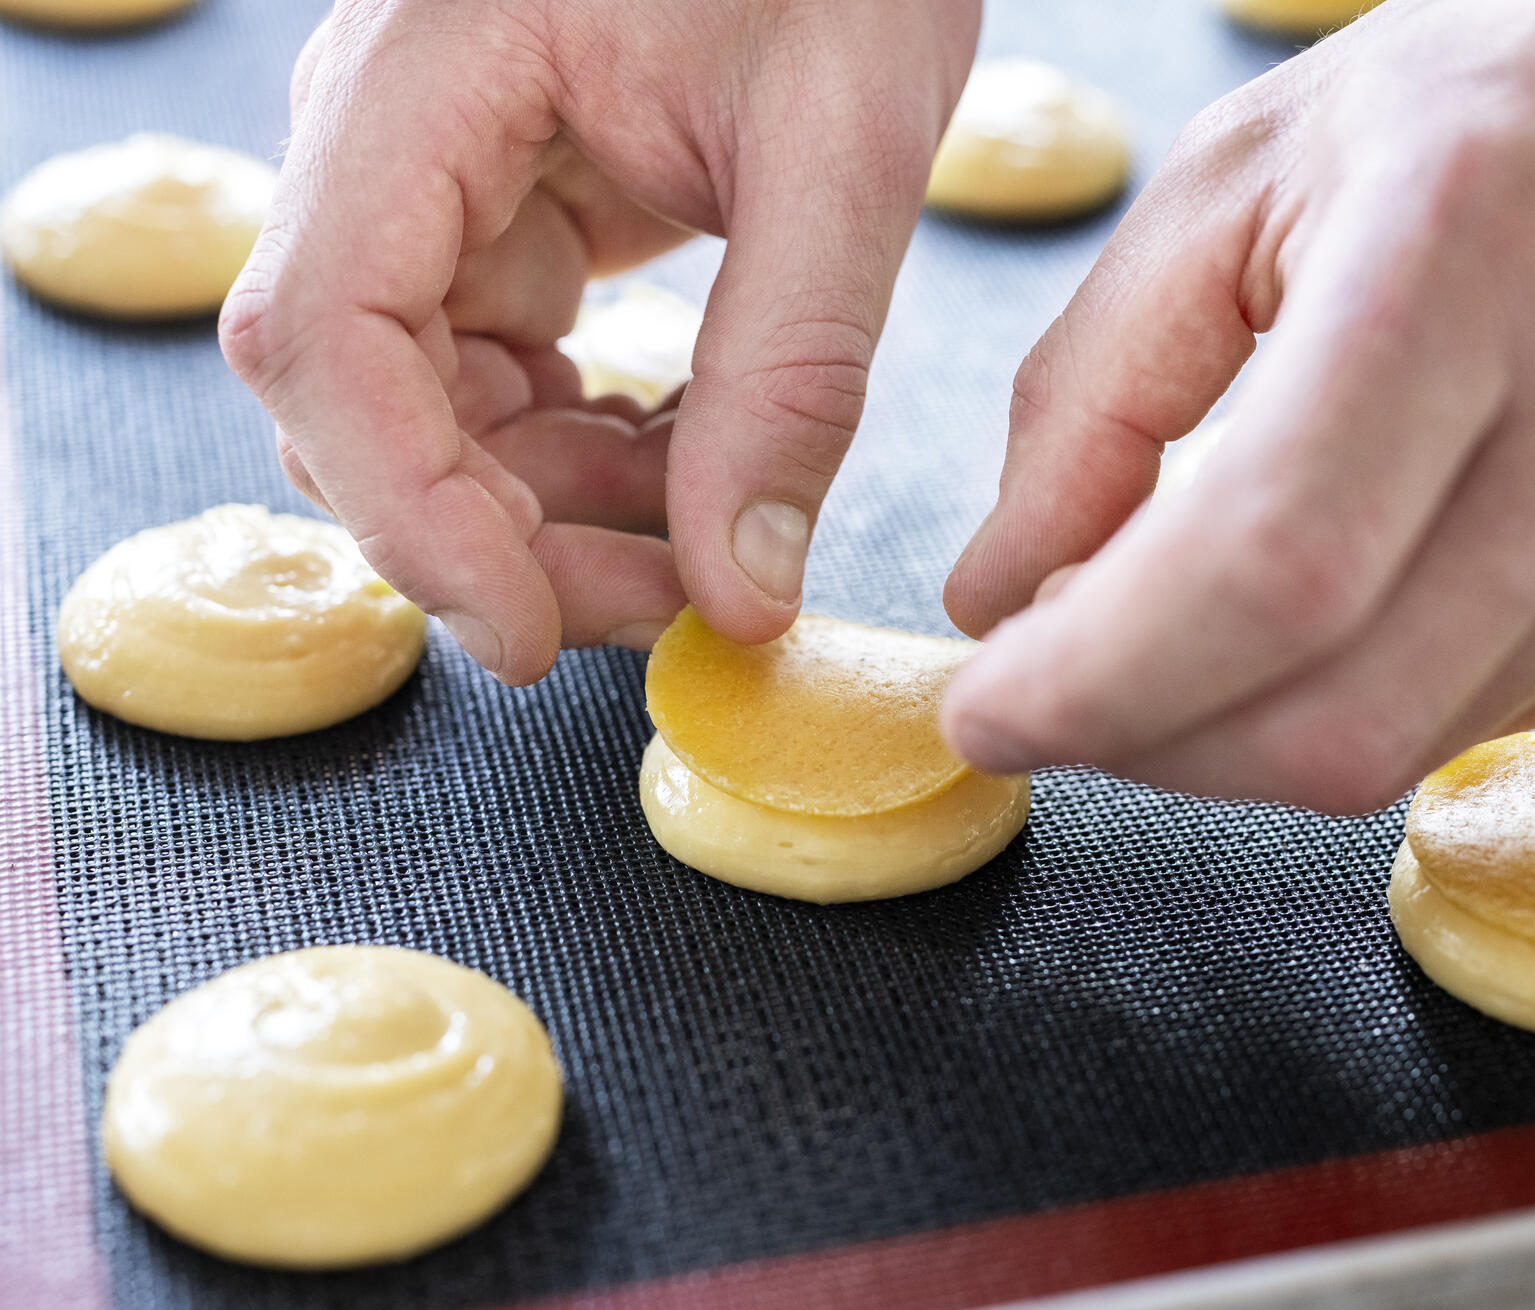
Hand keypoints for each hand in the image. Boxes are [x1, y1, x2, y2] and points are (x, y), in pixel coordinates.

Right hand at [223, 0, 978, 682]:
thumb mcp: (844, 145)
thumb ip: (791, 376)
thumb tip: (739, 592)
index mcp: (422, 84)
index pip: (326, 335)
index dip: (412, 514)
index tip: (531, 635)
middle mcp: (388, 142)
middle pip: (364, 406)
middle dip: (507, 539)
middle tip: (675, 605)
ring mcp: (434, 186)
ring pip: (429, 417)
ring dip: (554, 514)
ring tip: (706, 539)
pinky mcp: (499, 220)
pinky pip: (500, 382)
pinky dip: (587, 454)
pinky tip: (690, 466)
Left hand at [942, 0, 1534, 810]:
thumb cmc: (1500, 93)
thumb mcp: (1244, 171)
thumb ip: (1096, 391)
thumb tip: (1002, 594)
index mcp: (1463, 262)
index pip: (1260, 569)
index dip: (1094, 680)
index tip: (986, 705)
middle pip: (1328, 716)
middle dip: (1138, 744)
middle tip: (1046, 704)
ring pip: (1396, 752)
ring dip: (1227, 744)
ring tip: (1156, 661)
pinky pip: (1476, 722)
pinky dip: (1343, 709)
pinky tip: (1298, 637)